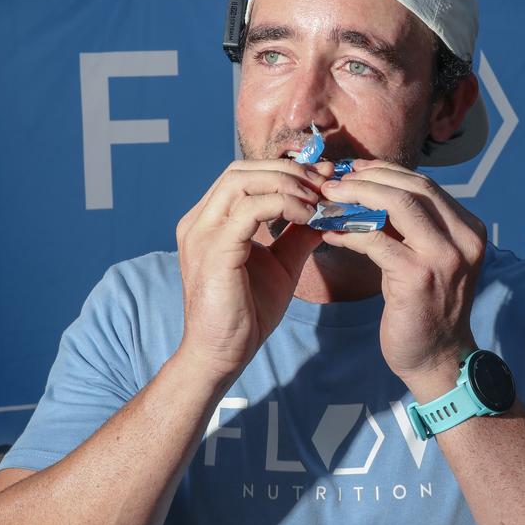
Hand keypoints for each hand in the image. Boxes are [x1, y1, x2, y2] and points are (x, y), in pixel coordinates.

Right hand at [175, 159, 333, 383]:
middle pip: (242, 169)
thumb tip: (325, 212)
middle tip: (324, 186)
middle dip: (288, 170)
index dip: (285, 169)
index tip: (322, 179)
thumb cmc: (247, 313)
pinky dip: (284, 204)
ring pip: (243, 180)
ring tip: (317, 201)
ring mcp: (202, 234)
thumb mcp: (281, 264)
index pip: (244, 174)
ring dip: (288, 183)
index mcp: (210, 221)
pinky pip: (250, 209)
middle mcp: (199, 221)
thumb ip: (297, 234)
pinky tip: (308, 217)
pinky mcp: (215, 251)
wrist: (223, 355)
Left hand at [317, 160, 485, 401]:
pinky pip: (376, 240)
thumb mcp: (425, 258)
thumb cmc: (425, 308)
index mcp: (469, 229)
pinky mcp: (419, 276)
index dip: (385, 171)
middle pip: (413, 187)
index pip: (425, 185)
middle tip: (332, 180)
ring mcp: (445, 257)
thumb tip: (368, 189)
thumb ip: (409, 226)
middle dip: (367, 178)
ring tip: (327, 198)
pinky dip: (348, 230)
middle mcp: (465, 238)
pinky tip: (329, 232)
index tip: (353, 170)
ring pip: (397, 204)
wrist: (438, 359)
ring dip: (356, 196)